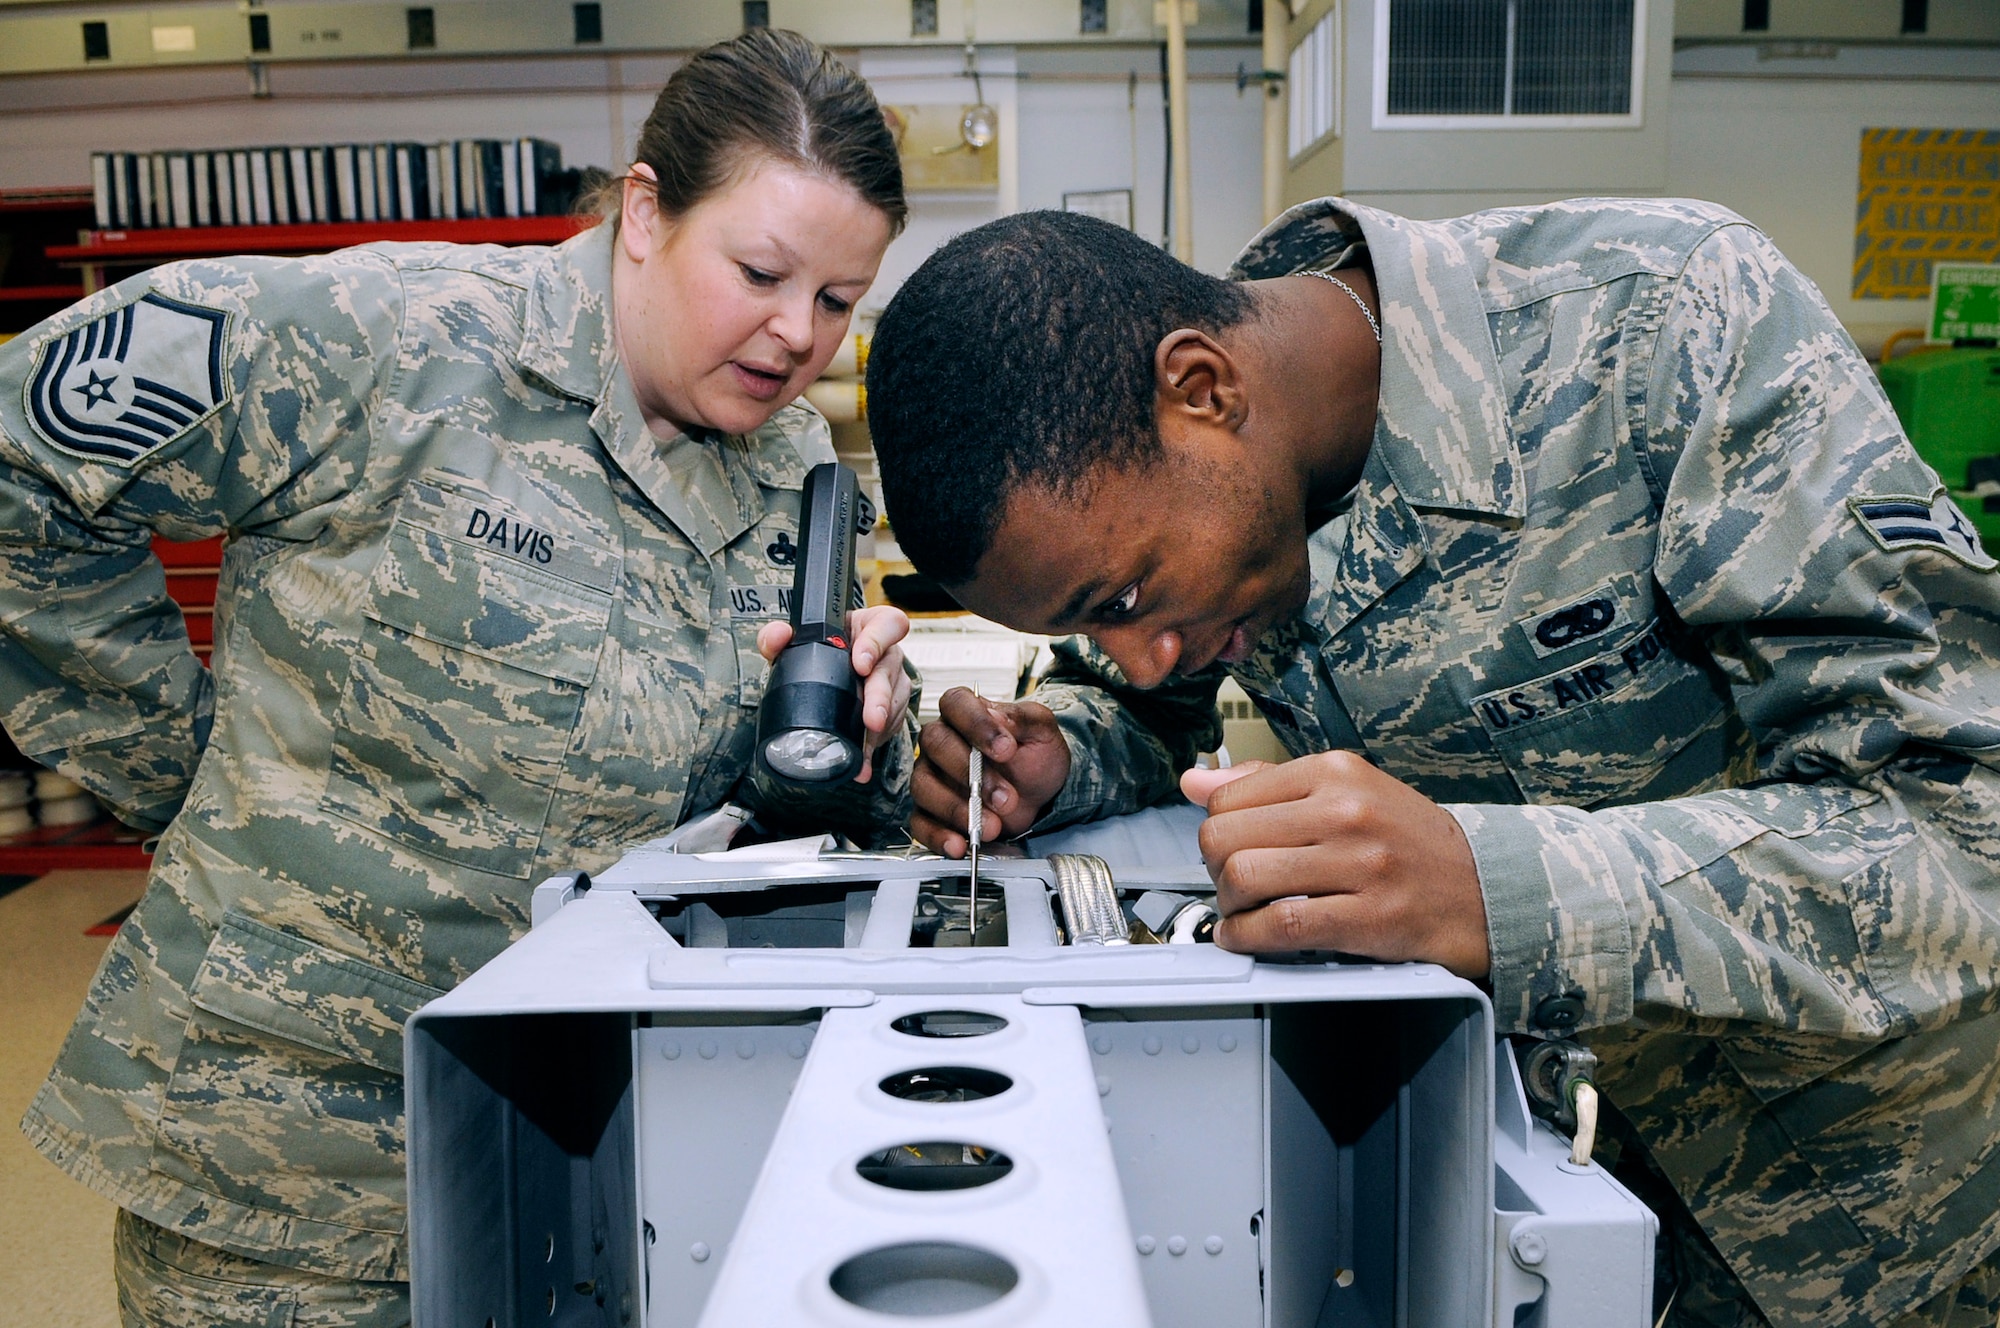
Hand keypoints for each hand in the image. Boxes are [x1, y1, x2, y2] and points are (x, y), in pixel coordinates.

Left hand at [757, 604, 912, 782]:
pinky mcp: (891, 709)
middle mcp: (887, 653)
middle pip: (891, 671)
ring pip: (894, 703)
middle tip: (870, 718)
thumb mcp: (796, 641)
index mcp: (869, 626)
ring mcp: (893, 682)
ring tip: (864, 744)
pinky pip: (889, 728)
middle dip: (880, 698)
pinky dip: (872, 748)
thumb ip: (778, 636)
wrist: (827, 675)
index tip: (860, 663)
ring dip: (879, 727)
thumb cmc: (820, 652)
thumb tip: (777, 636)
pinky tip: (861, 763)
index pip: (889, 623)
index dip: (878, 642)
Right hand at [911, 688, 1072, 855]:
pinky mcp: (929, 812)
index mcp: (965, 713)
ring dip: (958, 809)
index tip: (1006, 749)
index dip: (976, 725)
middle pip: (936, 744)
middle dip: (971, 773)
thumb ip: (1023, 718)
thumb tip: (997, 716)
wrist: (1041, 795)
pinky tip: (961, 844)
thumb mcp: (1041, 731)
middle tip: (1006, 796)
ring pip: (924, 787)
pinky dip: (939, 836)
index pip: (955, 704)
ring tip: (993, 826)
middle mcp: (941, 742)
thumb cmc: (1035, 757)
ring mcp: (931, 777)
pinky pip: (920, 824)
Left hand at [1181, 752, 1489, 978]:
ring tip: (1243, 912)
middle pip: (1225, 838)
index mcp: (1335, 771)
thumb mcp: (1346, 790)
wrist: (1485, 889)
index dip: (1216, 831)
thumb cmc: (1408, 842)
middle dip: (1214, 871)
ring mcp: (1360, 863)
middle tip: (1231, 885)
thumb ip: (1267, 783)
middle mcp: (1346, 810)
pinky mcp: (1370, 916)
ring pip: (1244, 878)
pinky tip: (1247, 937)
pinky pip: (1280, 925)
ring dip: (1228, 906)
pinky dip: (1246, 937)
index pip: (1229, 797)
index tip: (1229, 850)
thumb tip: (1195, 781)